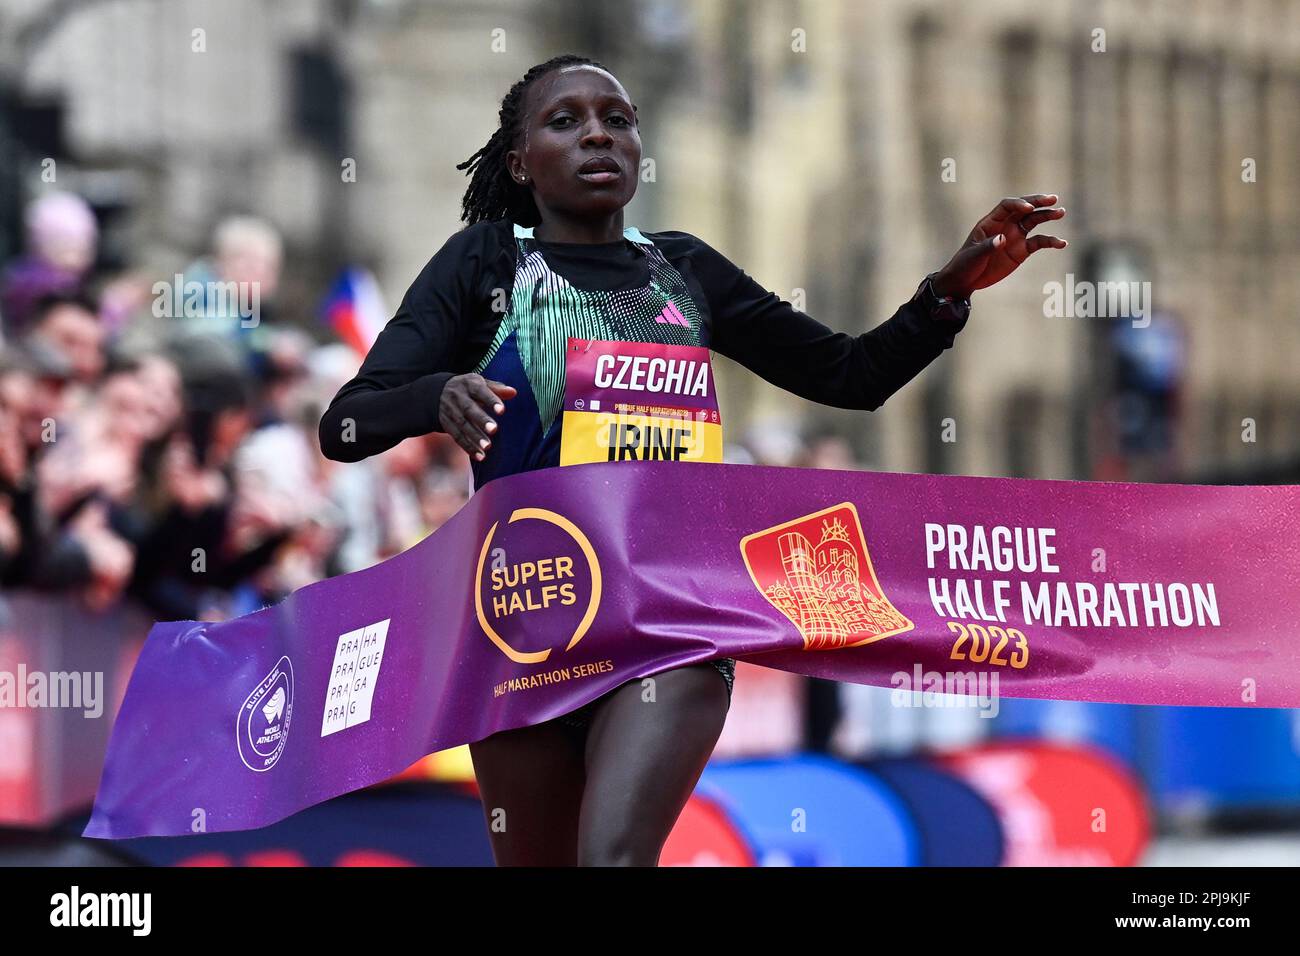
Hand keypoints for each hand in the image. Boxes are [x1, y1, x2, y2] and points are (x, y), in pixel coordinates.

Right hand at [439, 373, 517, 461]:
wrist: (437, 392)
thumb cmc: (468, 389)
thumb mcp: (480, 384)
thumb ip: (497, 389)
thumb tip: (513, 392)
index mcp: (468, 384)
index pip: (480, 391)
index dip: (491, 400)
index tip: (502, 410)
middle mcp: (458, 397)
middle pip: (469, 409)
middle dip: (481, 420)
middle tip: (494, 429)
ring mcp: (450, 411)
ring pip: (462, 425)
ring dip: (475, 437)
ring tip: (487, 447)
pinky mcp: (446, 424)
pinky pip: (457, 436)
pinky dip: (468, 447)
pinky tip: (480, 456)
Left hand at [932, 194, 1067, 299]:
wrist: (967, 280)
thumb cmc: (965, 264)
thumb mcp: (973, 256)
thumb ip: (988, 246)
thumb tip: (1002, 239)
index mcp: (991, 222)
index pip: (1007, 206)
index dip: (1018, 204)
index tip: (1029, 208)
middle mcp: (1005, 225)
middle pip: (1024, 209)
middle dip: (1038, 203)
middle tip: (1053, 199)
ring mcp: (1015, 236)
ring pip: (1034, 221)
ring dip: (1047, 216)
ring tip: (1061, 212)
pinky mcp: (1022, 250)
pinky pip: (1039, 242)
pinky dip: (1051, 241)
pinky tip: (1061, 243)